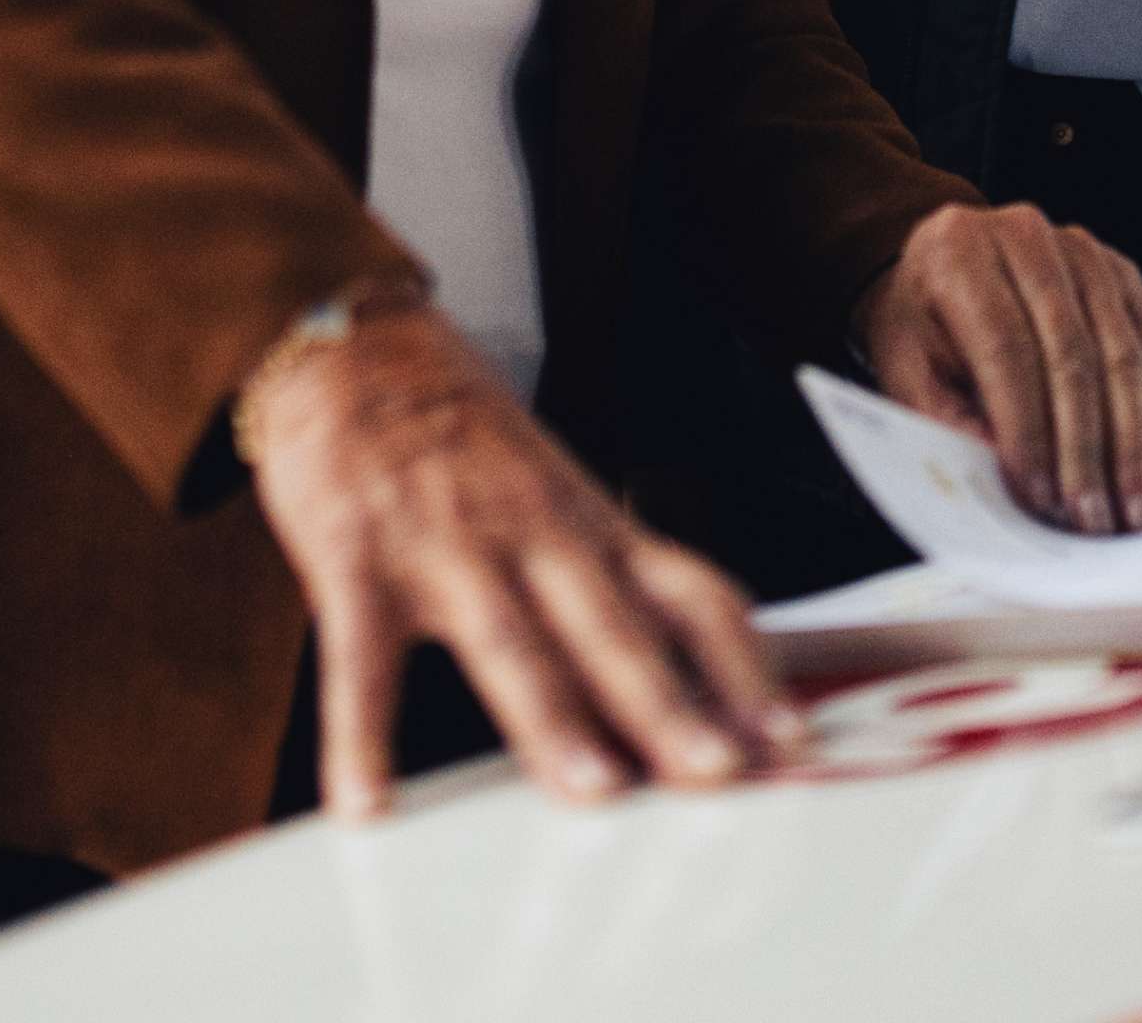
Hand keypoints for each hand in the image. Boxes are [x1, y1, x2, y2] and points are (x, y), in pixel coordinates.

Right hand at [244, 297, 805, 815]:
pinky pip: (361, 657)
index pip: (690, 592)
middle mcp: (530, 533)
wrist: (353, 341)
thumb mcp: (551, 488)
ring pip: (509, 639)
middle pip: (613, 626)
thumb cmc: (457, 429)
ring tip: (591, 788)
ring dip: (554, 719)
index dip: (745, 665)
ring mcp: (444, 544)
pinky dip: (364, 734)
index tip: (788, 736)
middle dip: (669, 705)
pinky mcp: (357, 557)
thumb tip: (682, 679)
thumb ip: (606, 580)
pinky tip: (368, 800)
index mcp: (587, 525)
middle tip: (719, 771)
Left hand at [851, 203, 1141, 534]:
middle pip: (1071, 352)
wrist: (942, 276)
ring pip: (1121, 355)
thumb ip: (948, 423)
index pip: (1005, 347)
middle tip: (1091, 518)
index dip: (1027, 428)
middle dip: (1085, 448)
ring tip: (1128, 509)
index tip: (1039, 495)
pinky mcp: (1120, 274)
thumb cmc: (921, 329)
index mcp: (957, 252)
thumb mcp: (907, 374)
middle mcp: (1023, 236)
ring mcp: (1081, 250)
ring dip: (1130, 443)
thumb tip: (1008, 480)